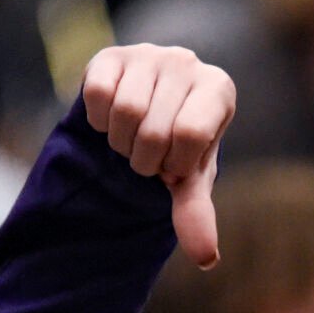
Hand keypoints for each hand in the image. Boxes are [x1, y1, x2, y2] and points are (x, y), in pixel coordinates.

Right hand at [82, 44, 236, 268]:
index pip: (189, 134)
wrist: (146, 114)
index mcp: (218, 89)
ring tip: (132, 141)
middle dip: (145, 159)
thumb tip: (206, 259)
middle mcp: (188, 63)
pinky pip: (95, 94)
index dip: (173, 163)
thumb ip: (196, 212)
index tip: (175, 164)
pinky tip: (111, 120)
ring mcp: (148, 53)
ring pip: (123, 112)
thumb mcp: (189, 178)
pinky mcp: (109, 53)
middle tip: (149, 157)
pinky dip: (99, 120)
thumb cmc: (177, 146)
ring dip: (121, 142)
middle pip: (153, 129)